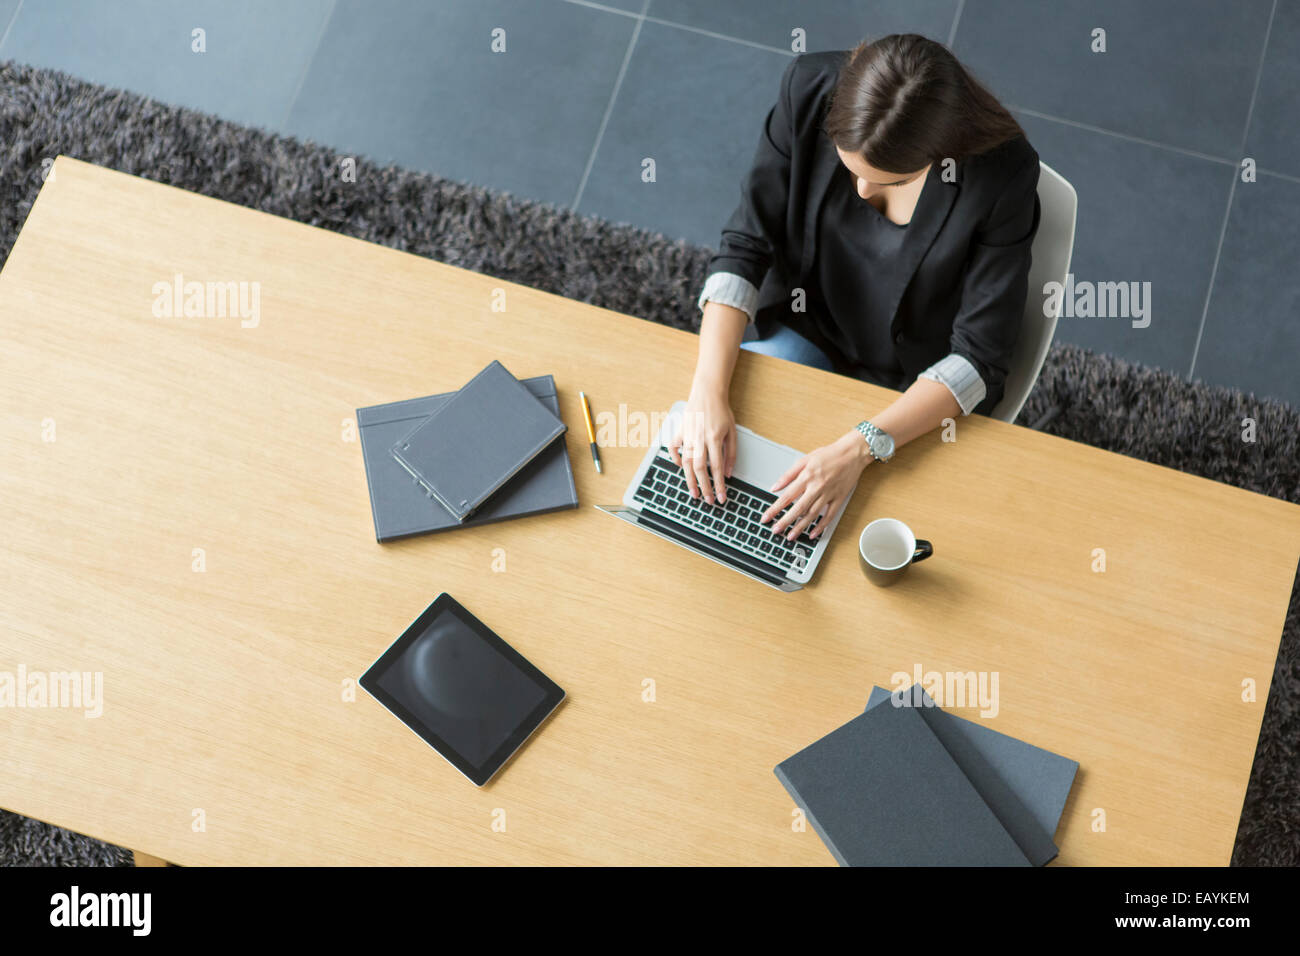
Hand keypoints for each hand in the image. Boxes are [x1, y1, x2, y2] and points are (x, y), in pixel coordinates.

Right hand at [666, 385, 736, 502]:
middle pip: (699, 468)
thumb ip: (731, 454)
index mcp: (715, 438)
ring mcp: (688, 435)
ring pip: (686, 462)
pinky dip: (675, 459)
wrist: (707, 392)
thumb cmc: (721, 412)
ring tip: (694, 493)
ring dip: (689, 480)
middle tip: (707, 500)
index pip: (716, 467)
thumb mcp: (732, 432)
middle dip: (704, 487)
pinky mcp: (680, 431)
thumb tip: (728, 474)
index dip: (719, 484)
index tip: (721, 497)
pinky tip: (680, 468)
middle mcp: (699, 438)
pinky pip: (674, 448)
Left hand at [762, 431, 871, 539]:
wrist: (853, 453)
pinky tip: (813, 534)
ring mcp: (829, 494)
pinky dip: (821, 526)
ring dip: (800, 527)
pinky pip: (829, 516)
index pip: (786, 496)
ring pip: (812, 514)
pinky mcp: (839, 498)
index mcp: (807, 477)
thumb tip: (775, 487)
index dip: (775, 508)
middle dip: (785, 521)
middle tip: (775, 531)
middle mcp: (817, 487)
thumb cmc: (828, 455)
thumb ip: (788, 475)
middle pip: (798, 508)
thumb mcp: (805, 460)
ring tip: (790, 536)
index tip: (766, 517)